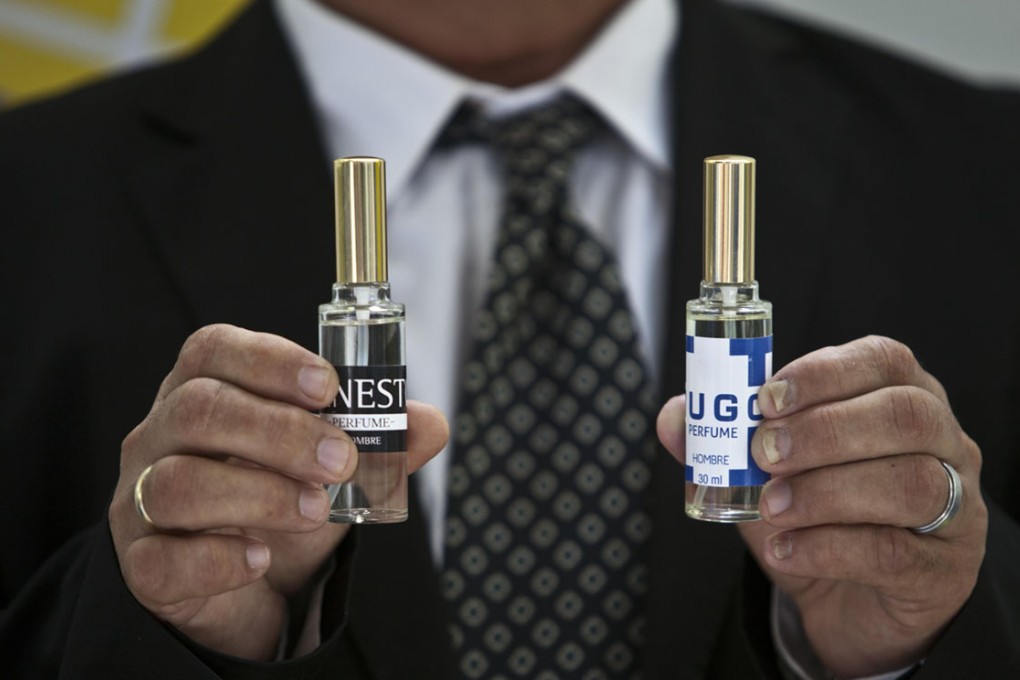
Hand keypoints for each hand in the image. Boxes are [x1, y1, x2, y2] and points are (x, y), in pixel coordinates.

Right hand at [108, 324, 447, 659]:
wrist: (250, 591)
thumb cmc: (281, 506)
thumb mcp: (335, 470)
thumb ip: (381, 443)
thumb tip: (430, 423)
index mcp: (204, 392)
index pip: (214, 350)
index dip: (270, 361)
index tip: (328, 386)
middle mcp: (160, 437)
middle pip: (199, 410)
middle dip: (280, 431)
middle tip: (341, 460)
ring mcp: (140, 501)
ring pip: (176, 483)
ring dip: (258, 494)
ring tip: (315, 510)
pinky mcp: (142, 565)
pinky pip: (161, 559)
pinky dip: (217, 559)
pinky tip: (260, 558)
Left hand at [657, 336, 986, 677]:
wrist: (853, 603)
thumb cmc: (818, 517)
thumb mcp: (767, 473)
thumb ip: (724, 442)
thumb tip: (674, 419)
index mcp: (902, 397)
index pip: (882, 359)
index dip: (823, 373)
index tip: (766, 398)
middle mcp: (943, 443)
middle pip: (904, 415)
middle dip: (824, 430)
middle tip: (763, 454)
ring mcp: (955, 507)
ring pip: (910, 482)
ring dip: (825, 490)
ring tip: (771, 506)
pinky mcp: (943, 568)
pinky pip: (892, 550)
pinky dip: (826, 548)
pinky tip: (785, 548)